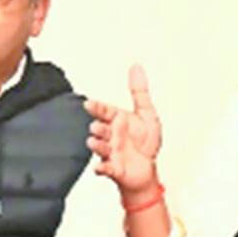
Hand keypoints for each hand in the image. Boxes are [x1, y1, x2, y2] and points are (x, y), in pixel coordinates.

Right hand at [84, 65, 161, 198]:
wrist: (148, 168)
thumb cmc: (145, 142)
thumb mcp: (146, 113)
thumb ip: (139, 91)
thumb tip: (136, 67)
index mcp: (117, 121)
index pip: (104, 110)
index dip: (97, 107)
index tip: (89, 103)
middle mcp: (111, 136)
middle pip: (101, 129)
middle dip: (98, 128)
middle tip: (96, 126)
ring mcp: (111, 152)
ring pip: (101, 148)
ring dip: (97, 145)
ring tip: (93, 142)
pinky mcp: (114, 169)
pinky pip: (106, 169)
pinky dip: (102, 169)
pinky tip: (99, 167)